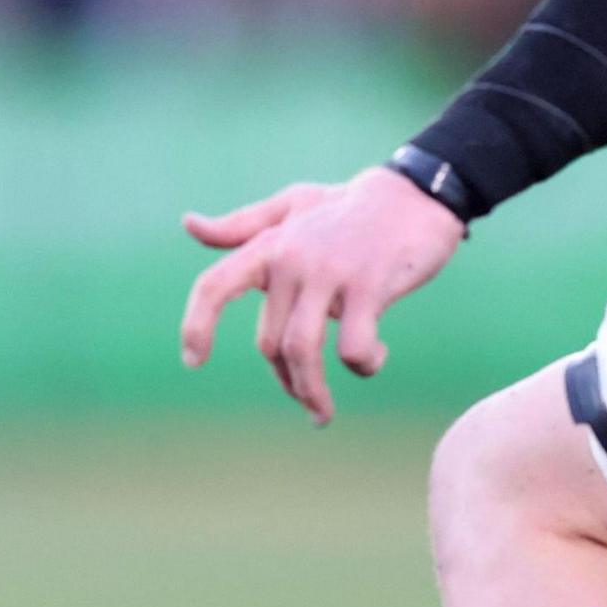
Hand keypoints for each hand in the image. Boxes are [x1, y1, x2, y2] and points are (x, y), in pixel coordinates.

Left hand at [177, 167, 465, 424]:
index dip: (196, 325)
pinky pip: (352, 348)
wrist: (417, 192)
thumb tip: (189, 224)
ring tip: (321, 414)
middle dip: (286, 380)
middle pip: (270, 342)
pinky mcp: (368, 287)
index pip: (214, 285)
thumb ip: (242, 225)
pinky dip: (363, 364)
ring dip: (311, 393)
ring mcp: (328, 272)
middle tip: (308, 396)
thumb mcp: (292, 205)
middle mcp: (291, 258)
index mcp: (270, 244)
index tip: (193, 361)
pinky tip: (376, 355)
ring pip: (302, 352)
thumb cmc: (350, 205)